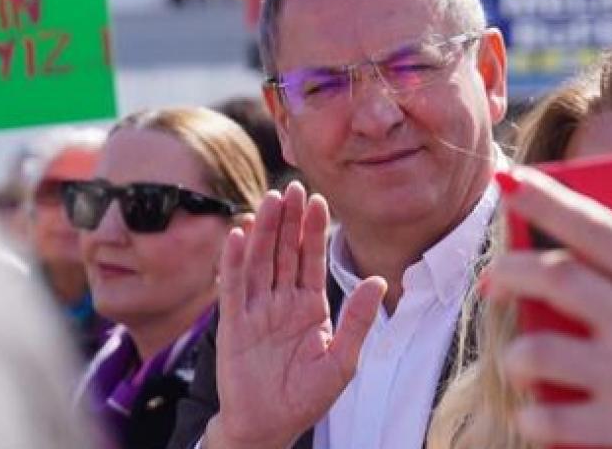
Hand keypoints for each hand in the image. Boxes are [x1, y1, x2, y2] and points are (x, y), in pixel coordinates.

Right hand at [207, 181, 386, 448]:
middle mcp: (281, 301)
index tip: (318, 200)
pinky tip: (239, 234)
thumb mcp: (342, 360)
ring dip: (264, 231)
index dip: (313, 230)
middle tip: (293, 187)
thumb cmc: (306, 397)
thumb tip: (378, 281)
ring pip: (259, 261)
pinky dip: (234, 261)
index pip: (311, 260)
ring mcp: (256, 310)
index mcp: (309, 306)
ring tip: (270, 200)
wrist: (269, 426)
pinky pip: (233, 287)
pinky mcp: (233, 324)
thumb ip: (358, 320)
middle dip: (289, 220)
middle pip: (284, 252)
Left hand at [482, 167, 611, 448]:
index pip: (597, 228)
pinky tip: (537, 411)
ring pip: (539, 351)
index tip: (511, 181)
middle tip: (494, 280)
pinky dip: (533, 415)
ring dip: (516, 353)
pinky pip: (552, 420)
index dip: (547, 199)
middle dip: (510, 271)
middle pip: (553, 279)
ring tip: (520, 359)